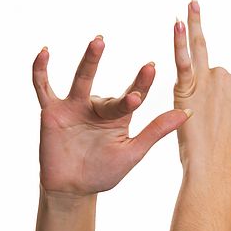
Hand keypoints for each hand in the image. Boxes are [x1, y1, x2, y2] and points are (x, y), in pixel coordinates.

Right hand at [32, 36, 190, 197]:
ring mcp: (74, 107)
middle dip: (124, 80)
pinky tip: (44, 53)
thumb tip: (189, 112)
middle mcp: (97, 108)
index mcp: (118, 117)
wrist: (73, 189)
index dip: (142, 84)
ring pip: (82, 80)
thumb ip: (156, 131)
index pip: (132, 96)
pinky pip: (44, 87)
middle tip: (130, 60)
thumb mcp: (133, 152)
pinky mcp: (52, 112)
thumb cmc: (104, 172)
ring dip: (90, 61)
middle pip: (110, 90)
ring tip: (100, 42)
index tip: (152, 67)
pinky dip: (41, 71)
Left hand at [172, 0, 230, 168]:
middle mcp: (227, 76)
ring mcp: (207, 80)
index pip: (227, 78)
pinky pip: (184, 59)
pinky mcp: (187, 86)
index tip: (219, 119)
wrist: (212, 163)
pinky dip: (180, 40)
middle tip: (208, 116)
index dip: (220, 99)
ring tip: (191, 1)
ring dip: (192, 28)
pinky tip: (177, 21)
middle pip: (212, 69)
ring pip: (198, 55)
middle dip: (207, 92)